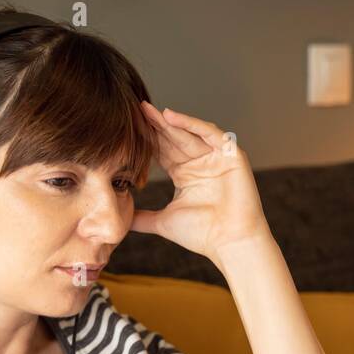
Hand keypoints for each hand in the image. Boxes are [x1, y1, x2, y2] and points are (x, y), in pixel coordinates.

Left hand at [129, 101, 269, 262]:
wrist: (231, 243)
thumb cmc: (203, 235)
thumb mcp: (164, 223)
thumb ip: (143, 219)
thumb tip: (121, 223)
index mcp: (185, 174)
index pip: (162, 151)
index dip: (146, 139)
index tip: (125, 128)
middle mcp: (200, 162)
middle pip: (174, 138)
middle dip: (155, 125)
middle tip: (135, 109)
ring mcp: (217, 157)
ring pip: (189, 134)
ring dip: (170, 122)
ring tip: (148, 111)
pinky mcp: (232, 155)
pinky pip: (211, 134)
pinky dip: (192, 124)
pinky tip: (172, 116)